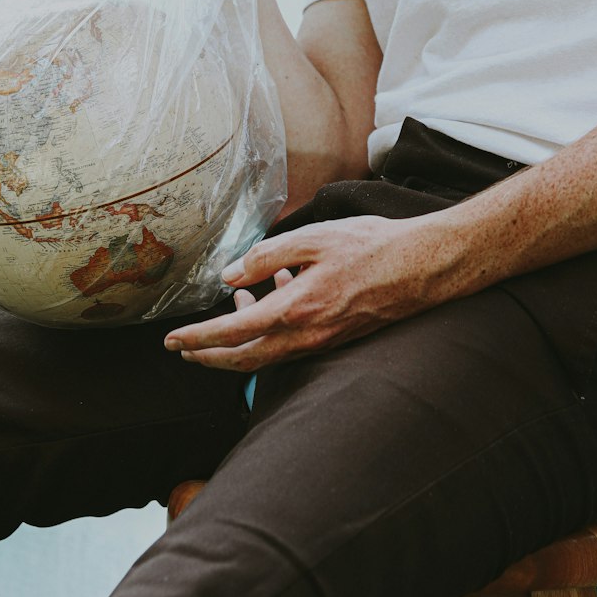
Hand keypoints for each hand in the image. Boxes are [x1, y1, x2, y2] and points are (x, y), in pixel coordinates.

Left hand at [163, 214, 463, 370]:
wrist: (424, 266)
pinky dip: (271, 328)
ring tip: (223, 320)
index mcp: (295, 310)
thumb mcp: (314, 238)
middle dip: (209, 357)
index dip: (198, 340)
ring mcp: (323, 340)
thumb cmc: (372, 246)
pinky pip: (292, 342)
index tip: (172, 341)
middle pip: (245, 359)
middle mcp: (307, 335)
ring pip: (268, 353)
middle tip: (183, 351)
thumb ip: (267, 255)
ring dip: (239, 343)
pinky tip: (271, 295)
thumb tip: (229, 274)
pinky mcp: (337, 336)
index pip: (232, 334)